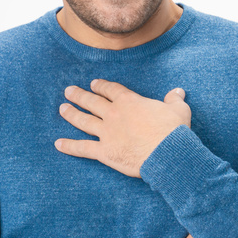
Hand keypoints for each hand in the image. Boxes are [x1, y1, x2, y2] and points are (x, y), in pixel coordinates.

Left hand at [55, 79, 190, 177]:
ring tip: (62, 109)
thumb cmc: (174, 130)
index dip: (101, 86)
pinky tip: (58, 144)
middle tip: (68, 91)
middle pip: (92, 102)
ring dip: (71, 114)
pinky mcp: (104, 152)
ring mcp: (107, 132)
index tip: (94, 84)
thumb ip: (174, 99)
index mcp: (129, 102)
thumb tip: (178, 91)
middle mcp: (114, 114)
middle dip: (79, 95)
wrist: (167, 153)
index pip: (111, 90)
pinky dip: (69, 146)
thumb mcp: (179, 110)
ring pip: (83, 121)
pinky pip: (82, 148)